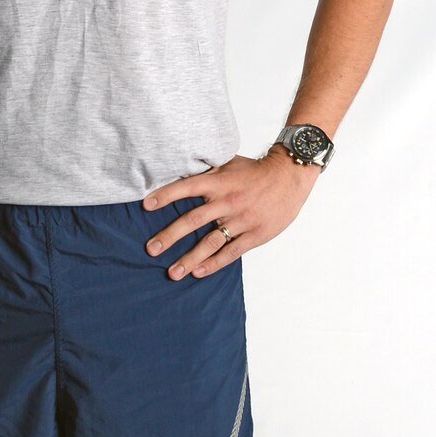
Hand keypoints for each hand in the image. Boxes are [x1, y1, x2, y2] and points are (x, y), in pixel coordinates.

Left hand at [142, 147, 319, 277]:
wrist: (290, 177)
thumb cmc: (254, 171)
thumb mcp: (229, 164)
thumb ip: (205, 171)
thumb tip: (177, 170)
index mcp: (219, 183)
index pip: (187, 187)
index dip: (166, 195)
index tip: (146, 205)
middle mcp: (228, 201)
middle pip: (193, 220)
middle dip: (170, 236)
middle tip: (151, 249)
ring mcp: (242, 220)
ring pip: (211, 242)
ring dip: (189, 258)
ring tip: (172, 272)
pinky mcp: (256, 234)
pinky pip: (231, 252)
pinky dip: (214, 263)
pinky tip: (198, 272)